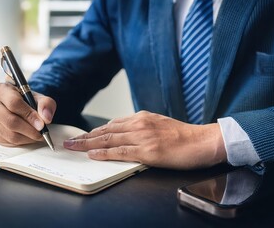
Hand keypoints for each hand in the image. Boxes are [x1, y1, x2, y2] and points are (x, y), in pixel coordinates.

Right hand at [0, 82, 55, 145]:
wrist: (18, 105)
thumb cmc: (26, 100)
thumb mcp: (38, 97)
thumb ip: (46, 104)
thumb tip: (46, 118)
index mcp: (1, 89)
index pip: (13, 103)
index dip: (29, 115)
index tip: (41, 124)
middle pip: (10, 121)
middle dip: (29, 130)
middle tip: (41, 133)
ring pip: (8, 133)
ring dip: (26, 138)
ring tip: (37, 136)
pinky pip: (5, 141)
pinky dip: (20, 142)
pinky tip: (27, 137)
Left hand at [63, 111, 225, 169]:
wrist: (203, 140)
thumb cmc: (184, 135)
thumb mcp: (159, 124)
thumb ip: (142, 128)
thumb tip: (126, 134)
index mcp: (142, 117)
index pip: (112, 124)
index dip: (95, 131)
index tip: (83, 135)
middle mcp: (139, 124)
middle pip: (105, 131)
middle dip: (85, 137)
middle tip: (70, 141)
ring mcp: (142, 137)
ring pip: (108, 140)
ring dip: (87, 144)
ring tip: (73, 147)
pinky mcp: (148, 150)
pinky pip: (120, 152)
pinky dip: (104, 153)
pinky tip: (92, 154)